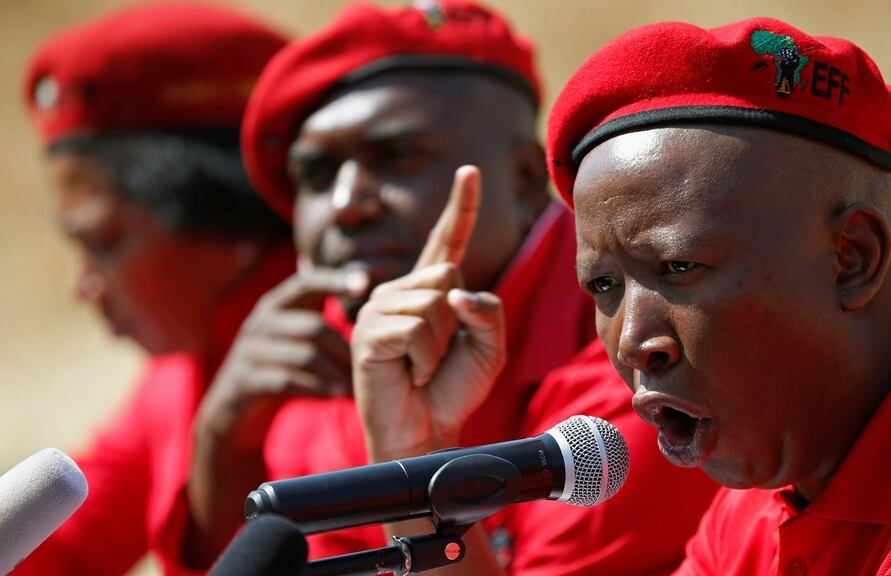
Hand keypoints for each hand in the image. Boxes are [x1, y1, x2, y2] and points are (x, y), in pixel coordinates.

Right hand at [195, 270, 359, 448]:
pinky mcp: (243, 381)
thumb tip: (373, 310)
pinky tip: (337, 395)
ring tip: (356, 386)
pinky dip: (317, 389)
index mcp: (275, 305)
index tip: (364, 285)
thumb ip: (321, 321)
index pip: (305, 283)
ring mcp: (249, 352)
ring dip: (336, 372)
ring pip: (304, 356)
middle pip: (314, 327)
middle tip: (368, 366)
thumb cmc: (280, 366)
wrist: (233, 407)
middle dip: (345, 349)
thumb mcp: (293, 337)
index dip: (334, 281)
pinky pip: (286, 382)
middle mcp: (260, 323)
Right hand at [351, 166, 505, 460]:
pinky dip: (424, 358)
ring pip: (434, 303)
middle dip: (458, 320)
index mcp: (430, 290)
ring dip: (440, 345)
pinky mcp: (367, 333)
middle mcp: (400, 291)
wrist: (426, 431)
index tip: (470, 171)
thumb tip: (456, 291)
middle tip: (439, 355)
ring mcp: (378, 309)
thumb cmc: (452, 389)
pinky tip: (410, 374)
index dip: (461, 206)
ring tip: (422, 367)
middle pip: (448, 274)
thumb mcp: (489, 347)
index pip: (448, 240)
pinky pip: (414, 329)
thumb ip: (487, 310)